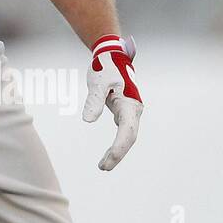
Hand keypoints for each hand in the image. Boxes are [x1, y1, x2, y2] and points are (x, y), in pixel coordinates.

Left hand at [82, 34, 141, 170]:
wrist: (112, 55)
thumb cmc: (104, 67)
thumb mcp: (96, 83)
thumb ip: (94, 101)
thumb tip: (88, 121)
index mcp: (130, 104)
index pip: (126, 132)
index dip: (119, 149)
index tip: (108, 161)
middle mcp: (134, 109)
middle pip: (129, 138)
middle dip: (117, 154)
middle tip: (102, 167)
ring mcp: (130, 111)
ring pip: (127, 136)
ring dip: (117, 151)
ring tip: (103, 165)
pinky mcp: (124, 111)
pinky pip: (123, 131)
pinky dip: (116, 143)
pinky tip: (109, 153)